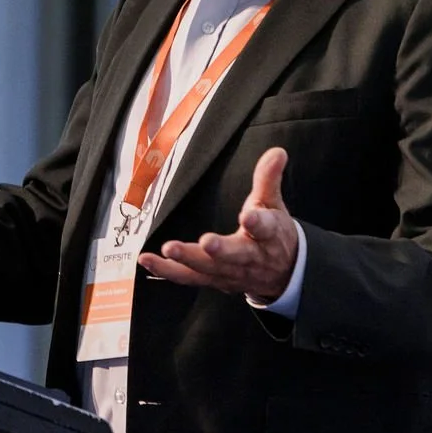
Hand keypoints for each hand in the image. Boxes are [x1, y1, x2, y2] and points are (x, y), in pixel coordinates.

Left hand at [138, 146, 297, 300]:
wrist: (283, 273)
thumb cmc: (273, 234)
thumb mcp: (273, 204)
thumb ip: (268, 178)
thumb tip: (277, 152)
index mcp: (269, 235)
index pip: (266, 228)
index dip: (258, 223)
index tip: (249, 216)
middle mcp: (250, 257)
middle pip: (236, 255)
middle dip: (221, 250)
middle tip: (207, 242)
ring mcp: (231, 272)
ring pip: (209, 268)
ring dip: (188, 260)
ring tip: (169, 249)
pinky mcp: (214, 280)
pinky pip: (189, 277)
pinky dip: (168, 271)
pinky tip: (148, 261)